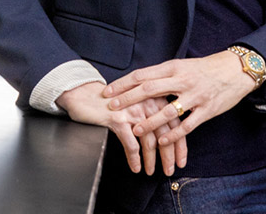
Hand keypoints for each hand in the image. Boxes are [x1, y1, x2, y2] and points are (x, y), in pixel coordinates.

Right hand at [56, 82, 186, 175]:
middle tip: (169, 170)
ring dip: (151, 160)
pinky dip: (134, 158)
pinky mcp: (118, 119)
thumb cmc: (112, 100)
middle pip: (165, 134)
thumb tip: (167, 135)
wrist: (84, 93)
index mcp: (155, 97)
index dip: (180, 144)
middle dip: (169, 156)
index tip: (181, 160)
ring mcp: (133, 111)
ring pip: (149, 141)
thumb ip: (152, 113)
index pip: (175, 123)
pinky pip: (131, 144)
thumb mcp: (137, 102)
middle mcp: (147, 102)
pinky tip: (136, 167)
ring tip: (151, 172)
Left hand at [103, 51, 256, 146]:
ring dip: (149, 122)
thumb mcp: (183, 66)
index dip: (124, 83)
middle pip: (150, 89)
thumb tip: (140, 82)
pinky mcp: (207, 110)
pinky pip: (187, 124)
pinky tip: (162, 141)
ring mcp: (195, 96)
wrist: (236, 70)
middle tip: (112, 108)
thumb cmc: (206, 69)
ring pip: (167, 110)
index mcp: (174, 67)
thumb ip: (164, 75)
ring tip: (135, 130)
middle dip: (129, 99)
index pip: (143, 75)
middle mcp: (182, 80)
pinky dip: (173, 134)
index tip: (108, 91)